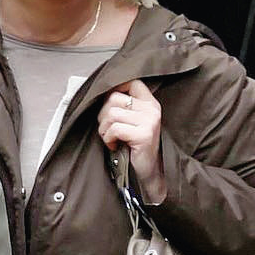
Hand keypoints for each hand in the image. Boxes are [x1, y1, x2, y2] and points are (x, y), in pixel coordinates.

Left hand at [97, 78, 165, 201]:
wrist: (148, 172)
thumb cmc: (135, 147)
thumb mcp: (133, 122)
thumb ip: (124, 107)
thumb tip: (102, 95)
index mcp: (150, 103)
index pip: (131, 82)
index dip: (114, 90)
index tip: (109, 106)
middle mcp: (152, 109)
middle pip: (114, 98)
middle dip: (103, 115)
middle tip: (108, 129)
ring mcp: (149, 121)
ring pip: (111, 113)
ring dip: (104, 129)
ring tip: (111, 138)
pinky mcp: (144, 134)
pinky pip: (115, 129)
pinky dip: (108, 139)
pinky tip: (115, 145)